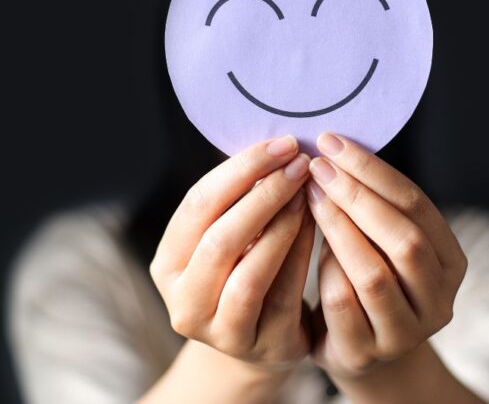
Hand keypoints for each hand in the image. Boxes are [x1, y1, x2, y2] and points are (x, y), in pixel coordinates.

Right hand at [148, 136, 315, 372]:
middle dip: (263, 194)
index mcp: (168, 264)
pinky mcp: (260, 347)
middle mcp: (184, 302)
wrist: (266, 341)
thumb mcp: (232, 238)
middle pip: (219, 239)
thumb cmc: (249, 271)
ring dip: (282, 226)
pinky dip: (301, 257)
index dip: (239, 170)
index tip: (281, 144)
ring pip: (248, 273)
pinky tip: (319, 227)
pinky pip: (282, 297)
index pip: (197, 205)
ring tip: (309, 192)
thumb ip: (238, 201)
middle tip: (300, 163)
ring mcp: (219, 333)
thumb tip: (275, 142)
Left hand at [305, 132, 467, 378]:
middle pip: (404, 240)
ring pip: (374, 275)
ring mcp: (405, 333)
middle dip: (358, 197)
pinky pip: (342, 305)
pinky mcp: (367, 353)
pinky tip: (303, 244)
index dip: (374, 171)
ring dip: (338, 230)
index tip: (333, 143)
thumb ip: (375, 206)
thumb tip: (335, 144)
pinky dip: (322, 270)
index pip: (417, 205)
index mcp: (451, 262)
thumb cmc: (367, 278)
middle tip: (317, 167)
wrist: (358, 351)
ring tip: (309, 197)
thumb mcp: (382, 243)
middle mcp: (438, 300)